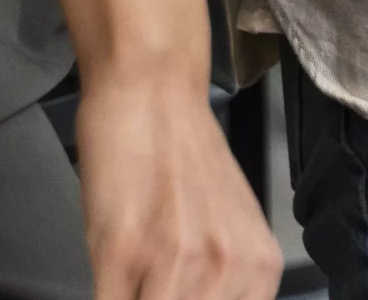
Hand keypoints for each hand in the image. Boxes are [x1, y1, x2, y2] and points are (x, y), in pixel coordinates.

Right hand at [74, 63, 283, 299]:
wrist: (152, 88)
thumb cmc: (185, 156)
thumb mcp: (229, 230)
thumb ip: (225, 285)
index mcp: (259, 270)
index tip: (176, 287)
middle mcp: (225, 270)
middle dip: (161, 297)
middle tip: (152, 276)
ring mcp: (174, 262)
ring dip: (134, 295)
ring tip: (131, 273)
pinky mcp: (122, 252)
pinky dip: (108, 294)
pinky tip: (111, 273)